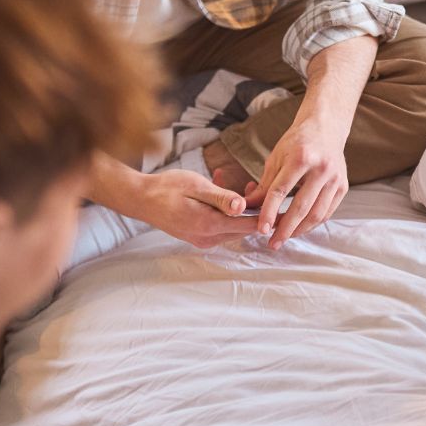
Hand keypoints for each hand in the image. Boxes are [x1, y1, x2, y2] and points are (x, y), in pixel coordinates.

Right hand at [91, 156, 255, 248]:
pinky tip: (223, 189)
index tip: (285, 208)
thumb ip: (221, 197)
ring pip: (232, 226)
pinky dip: (226, 211)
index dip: (268, 217)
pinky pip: (220, 225)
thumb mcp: (196, 186)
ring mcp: (202, 239)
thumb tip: (242, 206)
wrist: (140, 199)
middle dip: (255, 210)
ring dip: (240, 209)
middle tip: (264, 190)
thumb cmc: (167, 188)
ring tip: (246, 186)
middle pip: (242, 227)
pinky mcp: (198, 236)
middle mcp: (208, 238)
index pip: (248, 225)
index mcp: (209, 225)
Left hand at [249, 116, 348, 247]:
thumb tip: (249, 208)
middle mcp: (321, 168)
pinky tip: (300, 228)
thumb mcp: (276, 158)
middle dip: (285, 228)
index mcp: (301, 157)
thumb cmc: (296, 142)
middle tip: (272, 243)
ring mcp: (335, 178)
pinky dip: (313, 223)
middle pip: (301, 207)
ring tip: (285, 238)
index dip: (269, 212)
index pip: (281, 191)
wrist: (326, 128)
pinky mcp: (343, 186)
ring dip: (299, 230)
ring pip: (317, 214)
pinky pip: (327, 212)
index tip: (261, 229)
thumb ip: (264, 185)